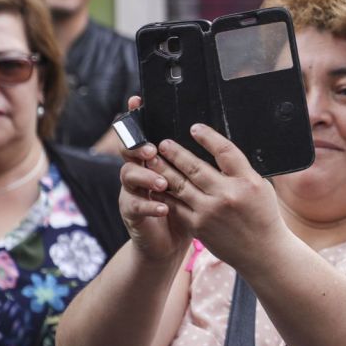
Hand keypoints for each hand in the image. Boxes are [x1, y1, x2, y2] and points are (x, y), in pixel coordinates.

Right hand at [117, 98, 194, 262]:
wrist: (172, 244)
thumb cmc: (189, 210)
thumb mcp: (197, 183)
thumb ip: (200, 162)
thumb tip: (217, 136)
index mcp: (155, 159)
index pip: (143, 133)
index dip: (136, 117)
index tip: (137, 101)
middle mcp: (139, 170)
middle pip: (129, 149)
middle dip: (138, 145)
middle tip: (152, 149)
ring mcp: (132, 191)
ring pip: (128, 174)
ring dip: (146, 176)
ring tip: (163, 182)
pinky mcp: (131, 212)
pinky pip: (134, 205)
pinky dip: (150, 205)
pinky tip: (164, 207)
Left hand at [149, 123, 284, 272]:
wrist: (263, 252)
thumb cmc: (263, 216)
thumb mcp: (260, 187)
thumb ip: (240, 170)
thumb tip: (218, 150)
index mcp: (247, 181)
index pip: (225, 151)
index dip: (208, 137)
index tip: (195, 128)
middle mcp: (228, 195)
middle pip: (195, 167)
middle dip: (176, 153)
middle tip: (162, 143)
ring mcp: (210, 212)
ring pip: (180, 185)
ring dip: (164, 170)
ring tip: (153, 159)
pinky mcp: (198, 226)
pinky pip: (176, 205)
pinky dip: (165, 193)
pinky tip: (157, 184)